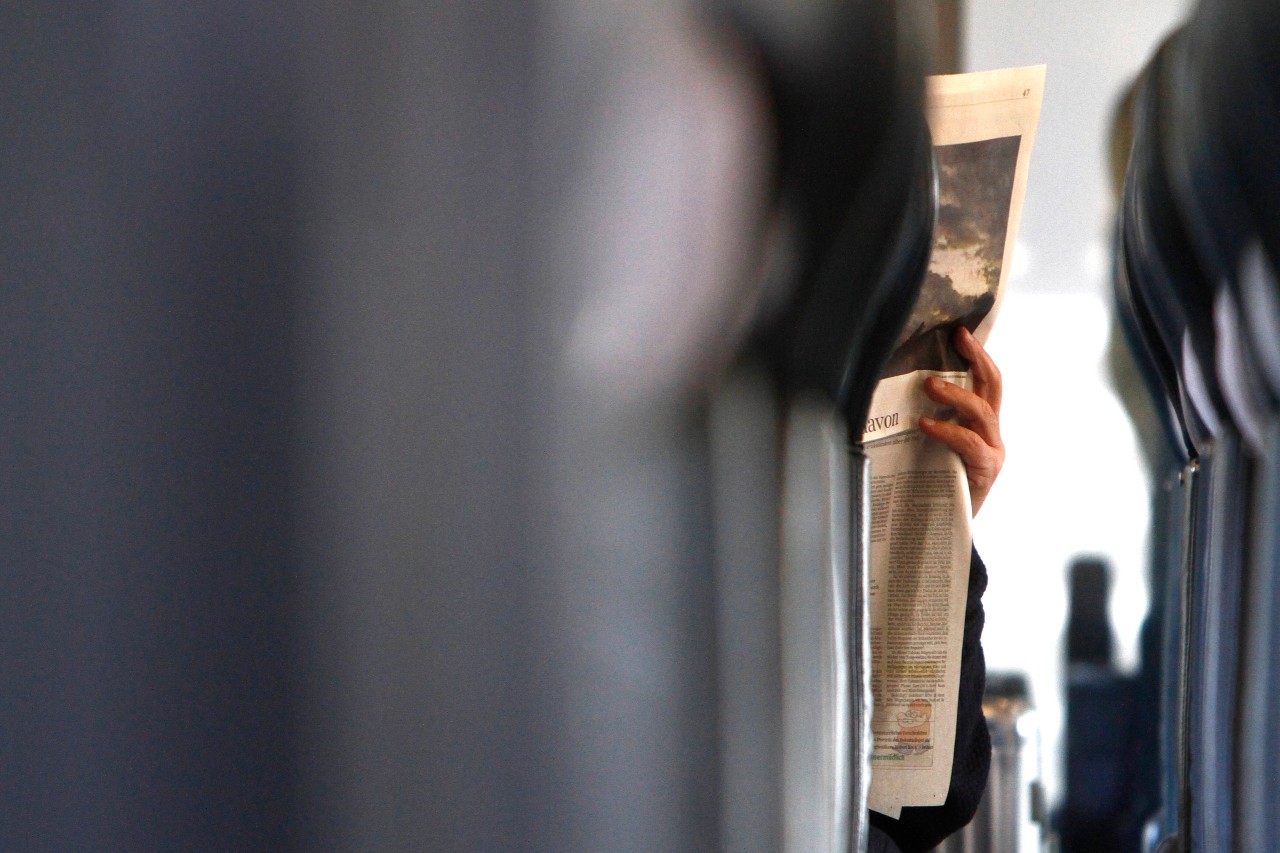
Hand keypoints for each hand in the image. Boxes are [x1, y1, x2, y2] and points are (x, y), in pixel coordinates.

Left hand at [917, 327, 1003, 515]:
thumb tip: (889, 393)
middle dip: (978, 358)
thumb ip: (925, 421)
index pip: (985, 381)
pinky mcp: (986, 471)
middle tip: (958, 339)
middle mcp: (991, 434)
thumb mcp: (928, 446)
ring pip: (983, 411)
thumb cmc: (932, 484)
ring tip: (929, 384)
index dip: (977, 355)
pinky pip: (969, 443)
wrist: (944, 530)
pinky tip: (924, 424)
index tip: (960, 331)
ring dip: (956, 394)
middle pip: (993, 386)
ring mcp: (992, 452)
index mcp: (980, 424)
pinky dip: (947, 430)